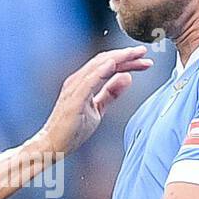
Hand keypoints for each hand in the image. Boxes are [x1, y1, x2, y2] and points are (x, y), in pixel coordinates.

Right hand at [35, 46, 150, 156]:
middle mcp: (78, 81)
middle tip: (144, 52)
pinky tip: (113, 65)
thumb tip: (127, 78)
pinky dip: (100, 71)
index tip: (145, 60)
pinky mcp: (73, 100)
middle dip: (126, 55)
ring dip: (117, 58)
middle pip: (104, 61)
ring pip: (97, 66)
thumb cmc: (72, 129)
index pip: (108, 65)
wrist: (53, 145)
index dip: (127, 61)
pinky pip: (88, 82)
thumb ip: (111, 94)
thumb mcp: (98, 109)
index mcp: (84, 82)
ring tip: (134, 54)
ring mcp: (74, 89)